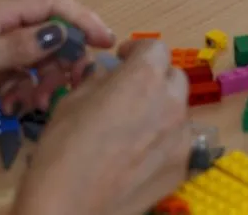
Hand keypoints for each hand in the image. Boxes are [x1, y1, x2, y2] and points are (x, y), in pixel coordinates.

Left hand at [0, 0, 114, 110]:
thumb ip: (16, 46)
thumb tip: (62, 33)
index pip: (54, 5)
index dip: (84, 20)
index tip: (107, 43)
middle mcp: (3, 27)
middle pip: (51, 34)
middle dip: (66, 61)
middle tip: (74, 85)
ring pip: (38, 59)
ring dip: (44, 82)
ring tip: (36, 104)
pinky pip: (19, 77)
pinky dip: (23, 92)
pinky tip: (12, 106)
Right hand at [16, 40, 189, 214]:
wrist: (69, 209)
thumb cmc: (62, 151)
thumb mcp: (71, 102)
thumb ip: (98, 80)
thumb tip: (109, 73)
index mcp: (144, 77)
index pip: (156, 48)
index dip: (138, 50)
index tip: (124, 59)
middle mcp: (172, 100)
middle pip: (173, 77)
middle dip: (154, 78)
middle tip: (130, 93)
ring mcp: (183, 134)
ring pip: (179, 109)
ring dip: (162, 109)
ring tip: (135, 128)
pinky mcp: (185, 162)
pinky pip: (180, 141)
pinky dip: (165, 140)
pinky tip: (141, 155)